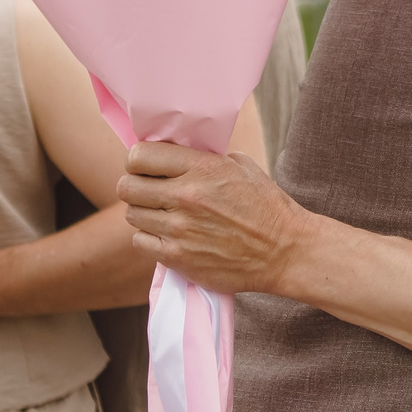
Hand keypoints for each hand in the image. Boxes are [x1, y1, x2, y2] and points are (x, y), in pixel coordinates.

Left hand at [118, 143, 310, 295]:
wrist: (284, 251)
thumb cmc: (266, 206)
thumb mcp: (241, 166)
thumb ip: (203, 158)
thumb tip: (173, 154)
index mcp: (202, 168)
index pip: (139, 156)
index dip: (138, 161)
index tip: (147, 167)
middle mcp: (186, 196)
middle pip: (126, 186)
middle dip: (135, 186)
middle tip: (149, 192)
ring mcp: (179, 229)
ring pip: (132, 214)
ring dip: (144, 213)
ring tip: (163, 215)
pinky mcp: (177, 257)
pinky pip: (140, 241)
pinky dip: (150, 238)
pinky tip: (169, 236)